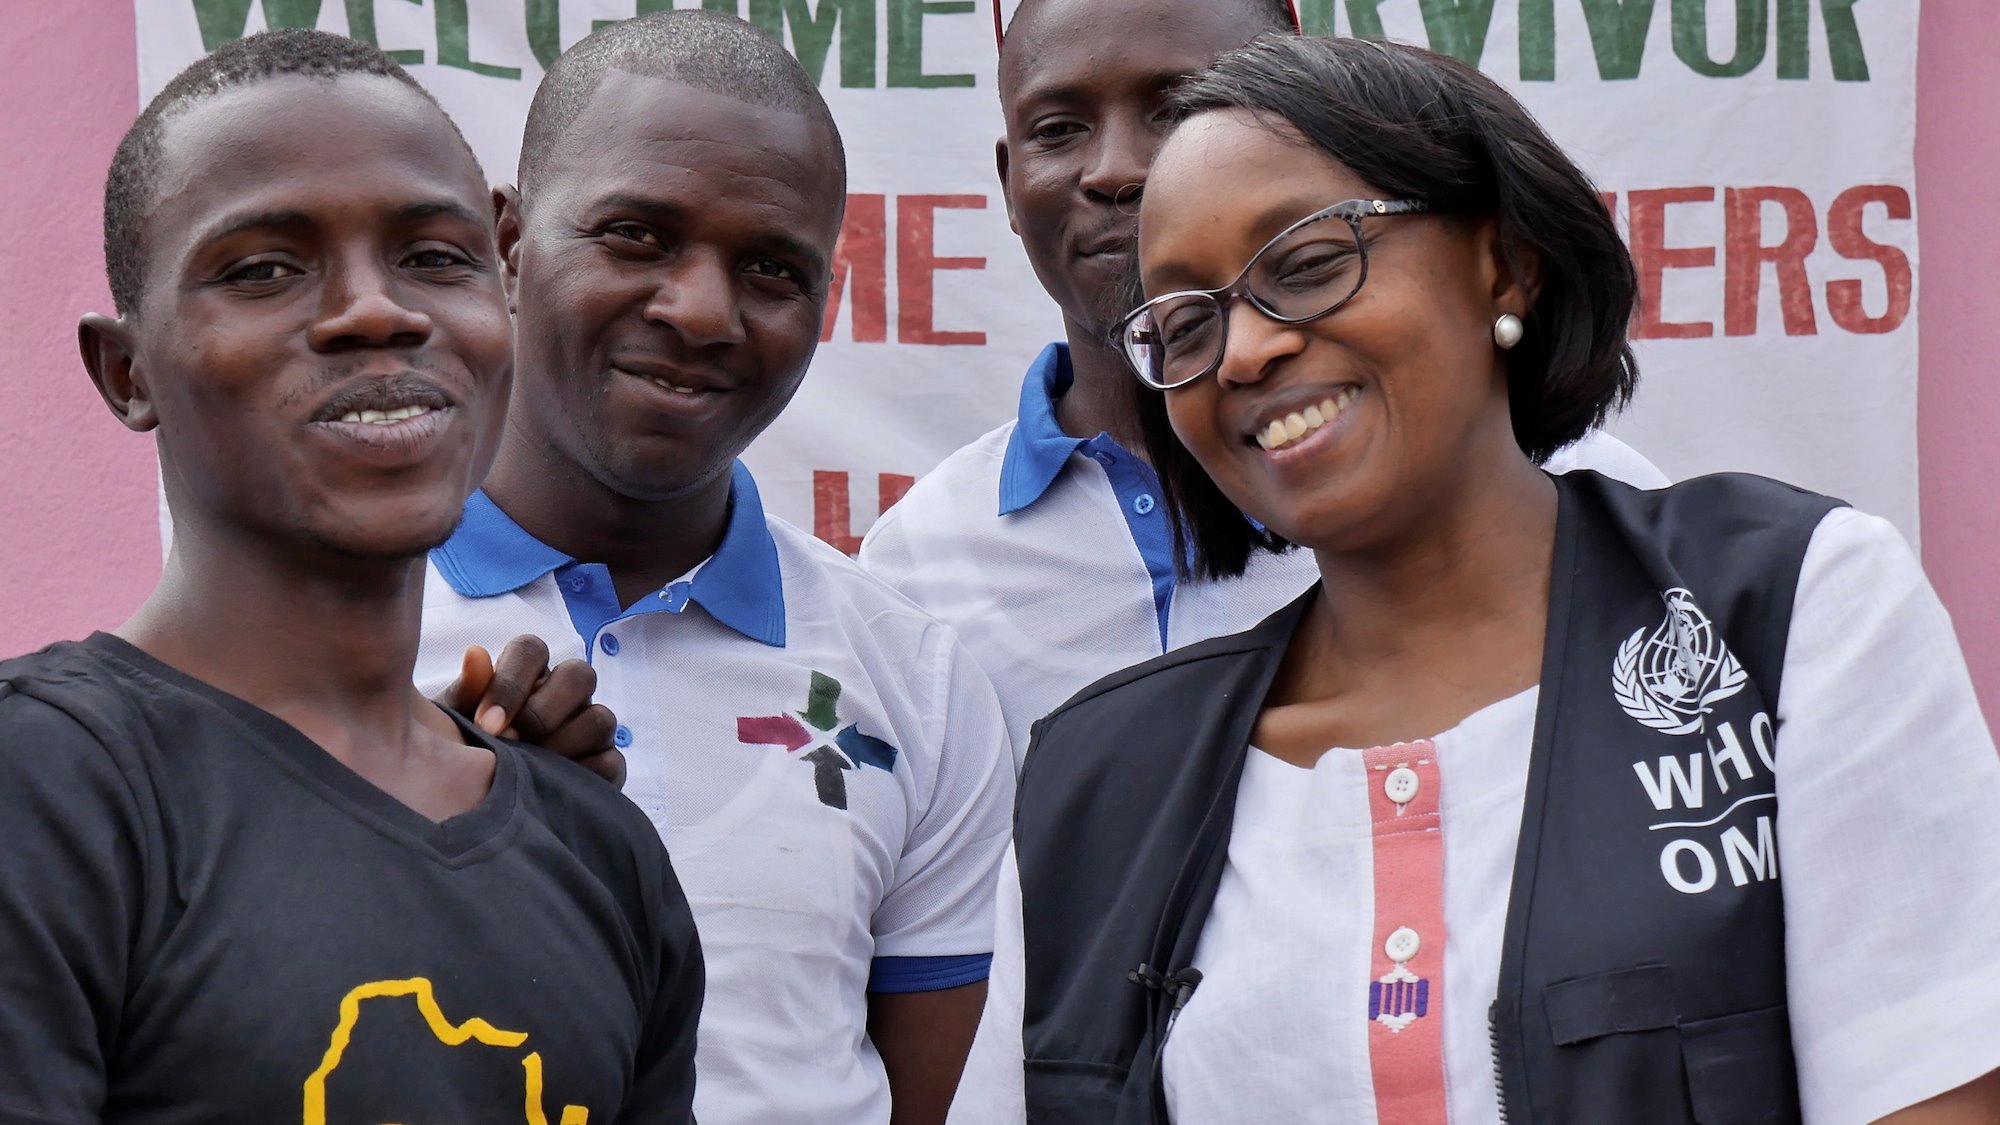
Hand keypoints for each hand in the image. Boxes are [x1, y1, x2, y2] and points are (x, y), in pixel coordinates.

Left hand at [438, 637, 625, 786]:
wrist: (473, 798)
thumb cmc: (465, 750)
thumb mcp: (455, 724)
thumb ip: (467, 691)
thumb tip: (476, 654)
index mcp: (527, 674)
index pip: (531, 651)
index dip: (512, 682)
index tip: (486, 723)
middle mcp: (565, 695)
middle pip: (579, 675)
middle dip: (543, 712)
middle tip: (512, 743)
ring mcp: (589, 727)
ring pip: (601, 718)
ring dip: (564, 744)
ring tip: (531, 769)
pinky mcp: (604, 764)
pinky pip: (611, 762)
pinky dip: (585, 775)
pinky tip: (553, 790)